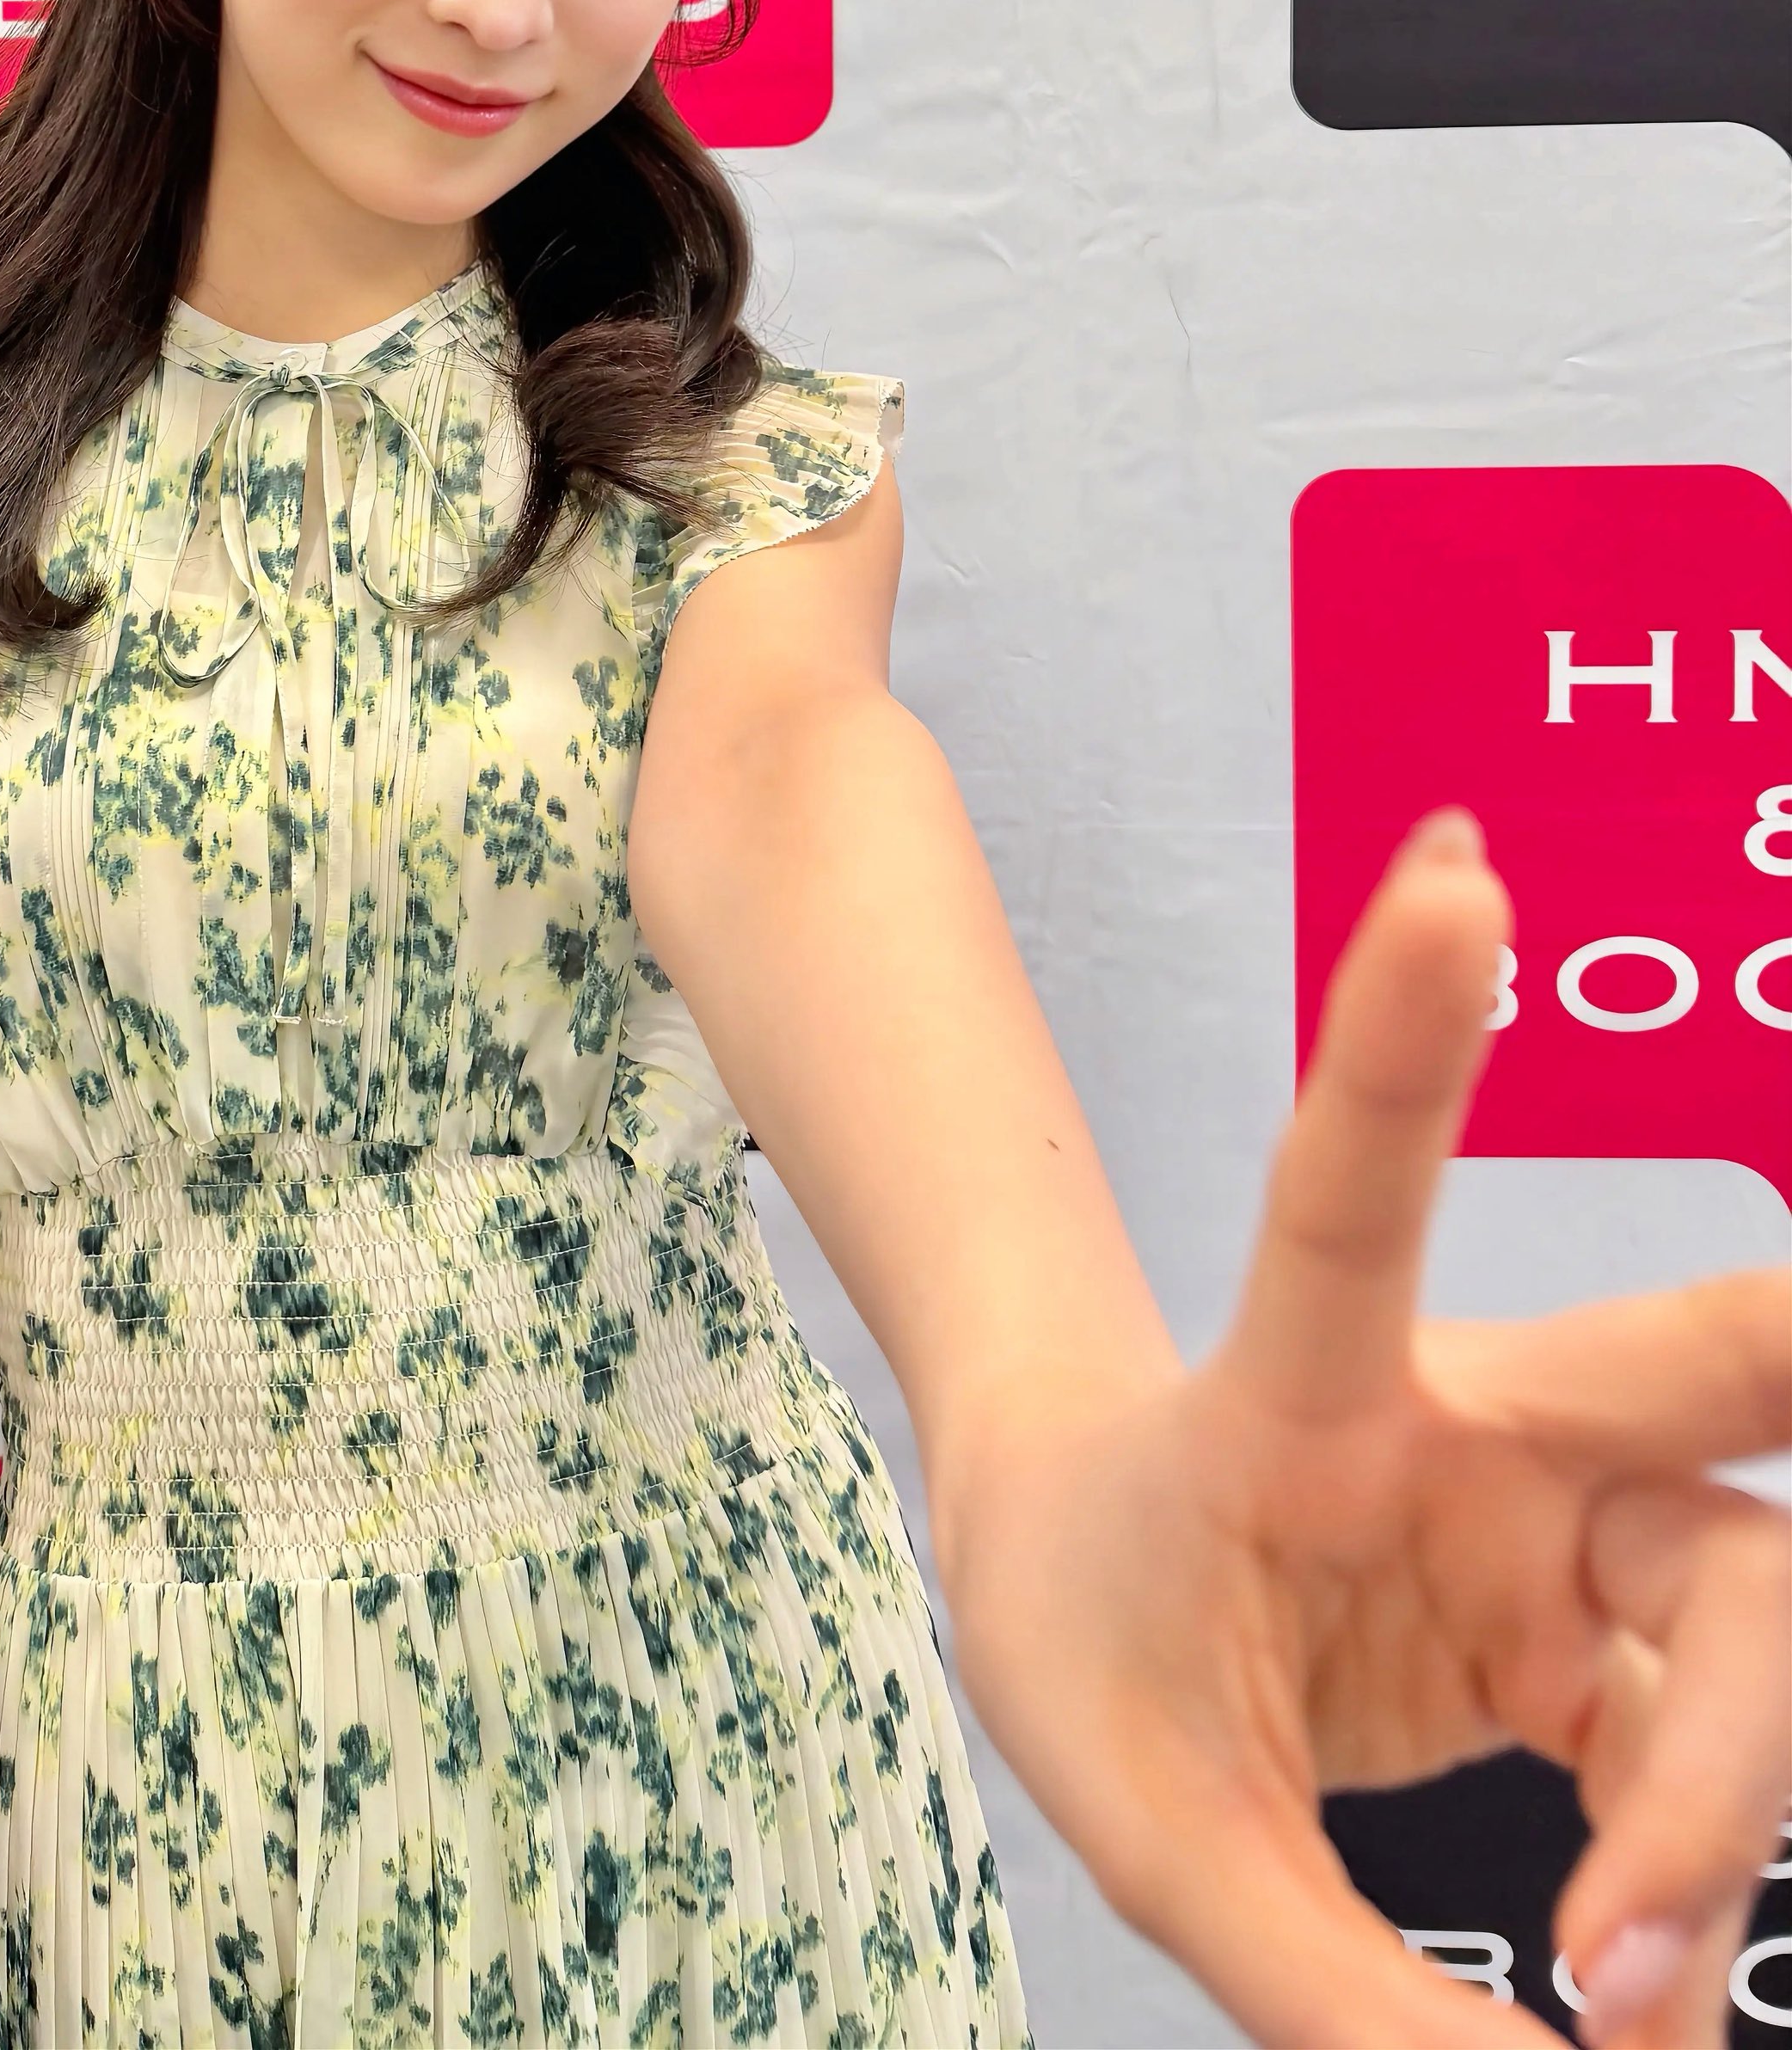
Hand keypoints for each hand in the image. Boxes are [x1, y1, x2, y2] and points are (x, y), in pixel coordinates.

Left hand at [947, 813, 1791, 2048]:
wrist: (1094, 1573)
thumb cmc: (1089, 1613)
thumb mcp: (1150, 1812)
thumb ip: (1328, 1981)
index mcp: (1303, 1387)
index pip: (1355, 1203)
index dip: (1406, 1043)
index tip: (1450, 874)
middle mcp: (1482, 1420)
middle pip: (1714, 1372)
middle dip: (1785, 1414)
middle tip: (1706, 1668)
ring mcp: (1577, 1517)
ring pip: (1757, 1619)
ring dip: (1719, 1818)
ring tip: (1612, 2001)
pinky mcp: (1623, 1624)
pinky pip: (1727, 1748)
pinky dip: (1695, 1872)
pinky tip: (1626, 1985)